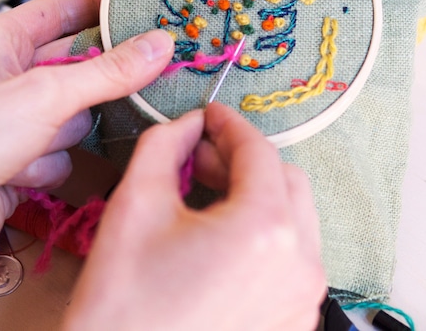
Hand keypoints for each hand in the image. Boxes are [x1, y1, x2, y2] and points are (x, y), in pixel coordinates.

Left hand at [0, 0, 174, 289]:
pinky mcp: (19, 160)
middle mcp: (5, 76)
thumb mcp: (44, 95)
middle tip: (130, 83)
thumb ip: (108, 72)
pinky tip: (17, 174)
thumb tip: (160, 45)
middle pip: (76, 68)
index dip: (100, 6)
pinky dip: (45, 166)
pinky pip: (61, 154)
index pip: (61, 10)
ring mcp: (12, 121)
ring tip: (29, 143)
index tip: (143, 7)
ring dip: (58, 135)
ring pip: (74, 117)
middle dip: (88, 87)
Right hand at [65, 103, 325, 330]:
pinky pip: (290, 260)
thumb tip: (187, 126)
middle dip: (244, 161)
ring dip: (255, 198)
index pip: (258, 151)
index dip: (229, 124)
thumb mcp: (135, 205)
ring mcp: (301, 299)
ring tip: (206, 201)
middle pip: (286, 181)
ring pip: (293, 221)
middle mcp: (300, 265)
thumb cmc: (124, 306)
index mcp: (266, 229)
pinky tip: (219, 242)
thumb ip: (164, 146)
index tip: (208, 115)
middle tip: (200, 159)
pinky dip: (262, 237)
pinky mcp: (293, 323)